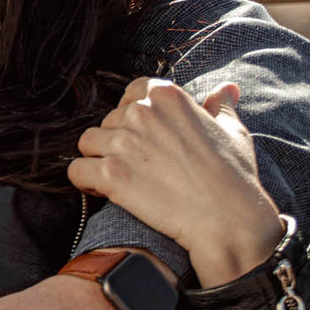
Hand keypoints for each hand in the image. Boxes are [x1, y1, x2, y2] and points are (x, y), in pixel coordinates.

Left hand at [67, 79, 282, 287]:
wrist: (229, 221)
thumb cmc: (234, 178)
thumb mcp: (233, 131)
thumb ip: (220, 105)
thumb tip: (226, 88)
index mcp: (166, 95)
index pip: (130, 94)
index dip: (133, 118)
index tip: (146, 140)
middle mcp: (140, 112)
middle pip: (108, 121)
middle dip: (118, 143)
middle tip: (141, 169)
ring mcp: (123, 142)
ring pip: (88, 143)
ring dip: (99, 160)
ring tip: (120, 180)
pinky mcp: (110, 174)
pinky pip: (76, 171)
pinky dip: (85, 183)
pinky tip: (103, 192)